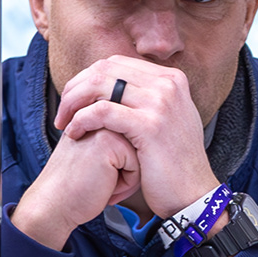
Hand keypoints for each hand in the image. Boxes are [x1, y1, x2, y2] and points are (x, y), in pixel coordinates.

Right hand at [11, 128, 140, 250]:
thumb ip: (112, 143)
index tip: (95, 175)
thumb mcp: (91, 156)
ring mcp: (103, 128)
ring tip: (101, 184)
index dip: (120, 165)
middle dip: (126, 171)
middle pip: (138, 146)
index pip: (130, 140)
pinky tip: (104, 187)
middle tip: (100, 182)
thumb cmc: (74, 188)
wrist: (52, 206)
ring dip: (127, 178)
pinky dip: (127, 184)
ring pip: (141, 156)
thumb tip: (143, 146)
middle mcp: (97, 119)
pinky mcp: (109, 143)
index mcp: (92, 119)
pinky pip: (138, 166)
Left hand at [51, 56, 218, 220]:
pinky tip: (75, 133)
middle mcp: (168, 84)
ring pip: (100, 84)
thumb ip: (147, 98)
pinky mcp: (150, 125)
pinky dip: (81, 120)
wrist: (194, 193)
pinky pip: (102, 111)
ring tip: (65, 123)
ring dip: (73, 103)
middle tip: (63, 112)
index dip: (87, 78)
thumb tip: (114, 84)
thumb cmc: (174, 163)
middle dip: (75, 88)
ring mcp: (161, 103)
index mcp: (171, 79)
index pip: (116, 63)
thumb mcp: (167, 119)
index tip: (74, 100)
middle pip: (105, 69)